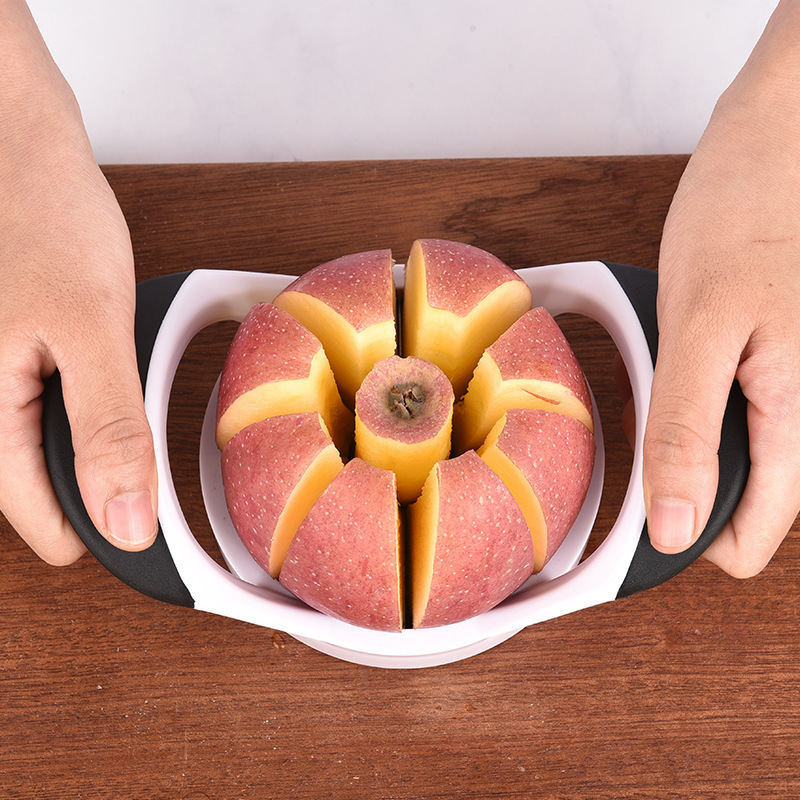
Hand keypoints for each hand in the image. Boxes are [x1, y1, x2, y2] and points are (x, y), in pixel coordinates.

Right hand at [0, 0, 157, 563]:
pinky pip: (50, 416)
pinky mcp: (10, 366)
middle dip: (103, 488)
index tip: (162, 535)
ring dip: (97, 448)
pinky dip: (89, 413)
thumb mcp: (90, 328)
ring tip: (126, 406)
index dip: (106, 533)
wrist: (17, 145)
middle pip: (44, 496)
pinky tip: (108, 385)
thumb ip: (108, 430)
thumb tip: (126, 523)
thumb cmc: (43, 215)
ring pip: (48, 455)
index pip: (42, 525)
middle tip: (151, 454)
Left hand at [644, 1, 799, 576]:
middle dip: (688, 481)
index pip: (751, 538)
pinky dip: (707, 407)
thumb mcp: (700, 323)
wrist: (782, 136)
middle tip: (650, 421)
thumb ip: (688, 431)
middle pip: (748, 503)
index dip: (687, 538)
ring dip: (697, 442)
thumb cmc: (745, 210)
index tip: (633, 516)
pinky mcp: (789, 367)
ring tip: (674, 381)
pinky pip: (746, 416)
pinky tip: (691, 365)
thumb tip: (677, 530)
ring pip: (747, 461)